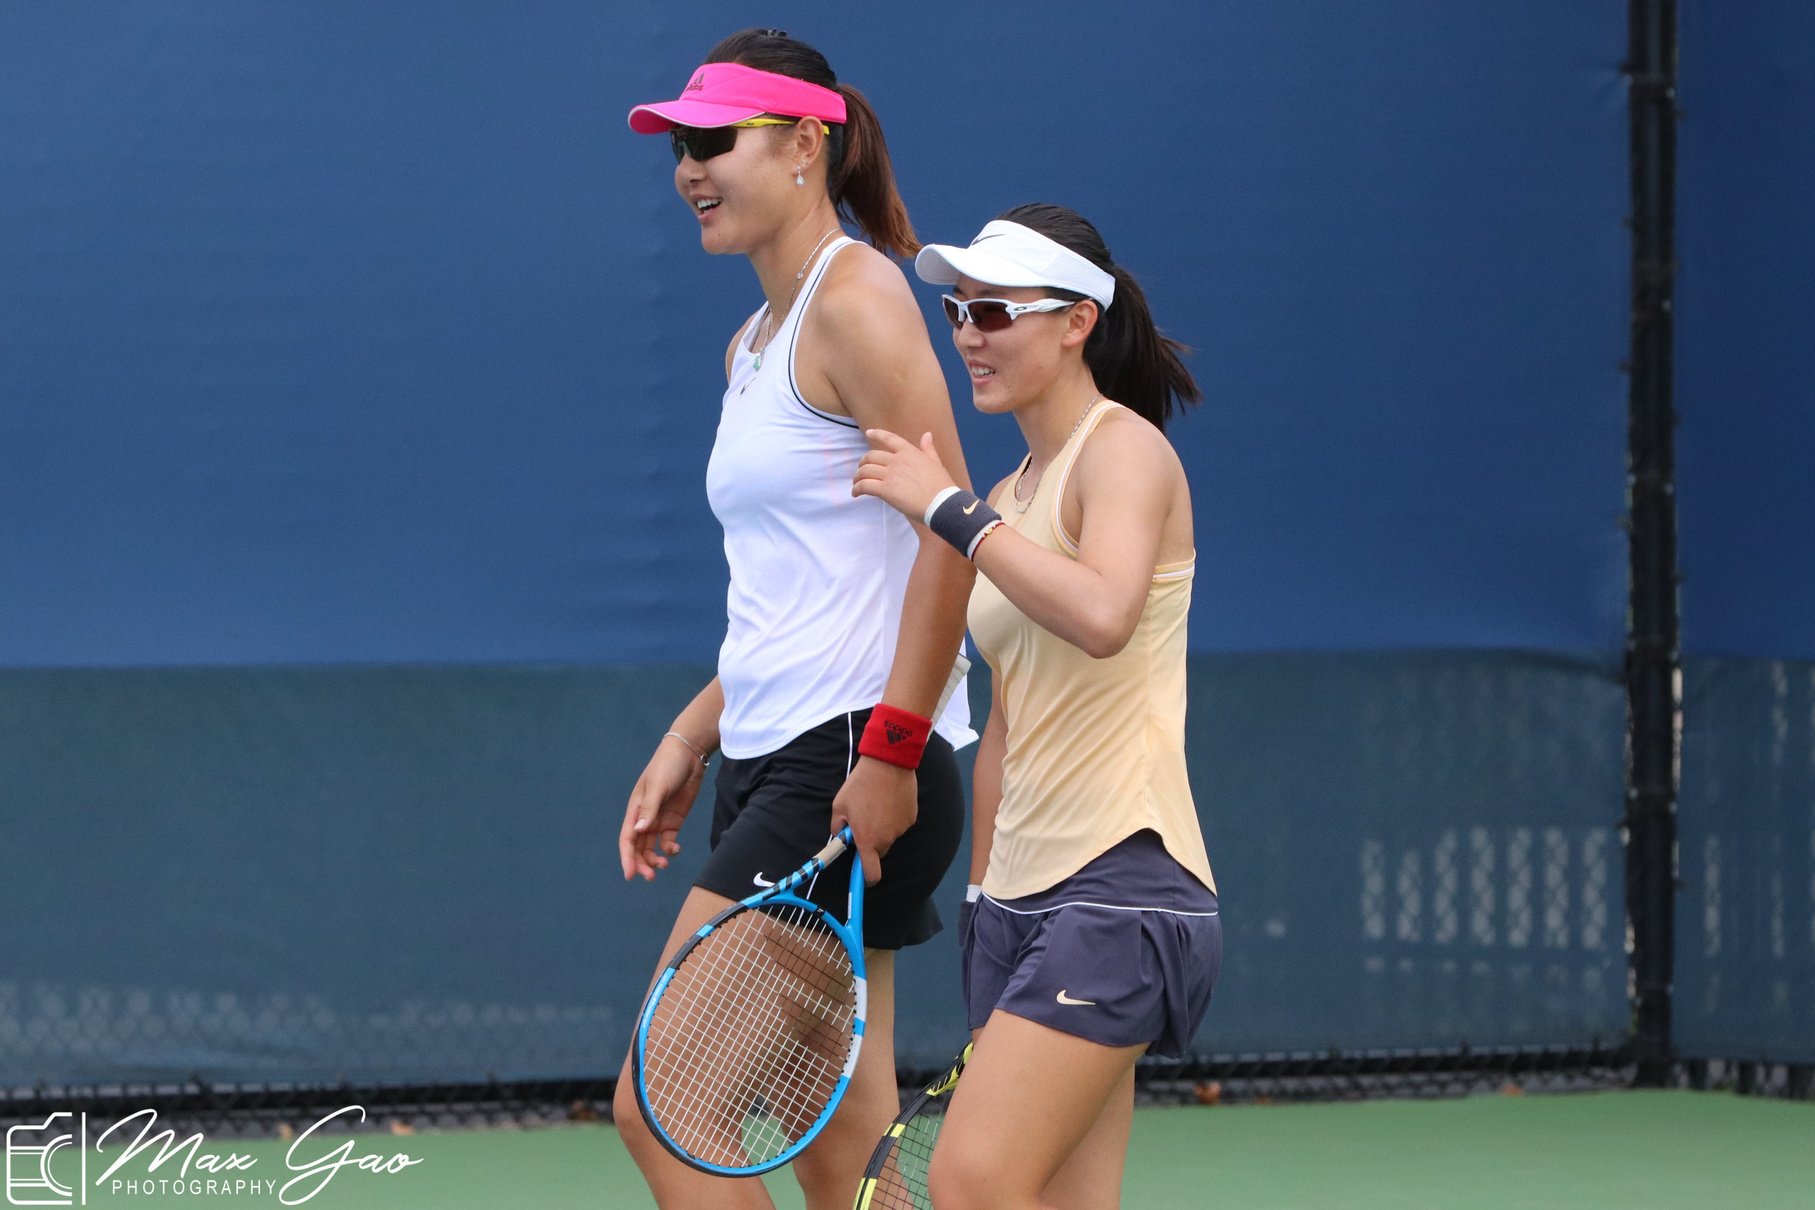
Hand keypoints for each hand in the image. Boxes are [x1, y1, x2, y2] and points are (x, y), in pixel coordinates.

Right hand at [619, 739, 706, 880]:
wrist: (689, 754)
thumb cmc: (668, 766)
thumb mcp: (658, 786)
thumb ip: (650, 809)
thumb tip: (639, 831)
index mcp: (635, 809)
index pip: (627, 839)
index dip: (627, 858)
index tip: (630, 875)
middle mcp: (644, 817)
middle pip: (638, 847)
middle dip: (642, 863)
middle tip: (650, 877)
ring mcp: (659, 819)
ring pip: (652, 847)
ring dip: (655, 859)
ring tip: (664, 865)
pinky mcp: (674, 820)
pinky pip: (668, 840)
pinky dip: (670, 848)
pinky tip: (675, 849)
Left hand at [829, 757, 916, 885]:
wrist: (888, 764)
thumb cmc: (860, 785)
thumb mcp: (839, 806)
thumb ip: (838, 828)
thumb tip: (840, 838)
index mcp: (867, 840)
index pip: (871, 874)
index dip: (866, 879)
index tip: (862, 876)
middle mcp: (887, 839)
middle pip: (879, 853)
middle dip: (870, 844)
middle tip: (862, 823)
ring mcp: (901, 829)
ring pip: (889, 837)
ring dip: (882, 829)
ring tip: (875, 805)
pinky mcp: (911, 818)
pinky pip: (899, 825)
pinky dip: (893, 818)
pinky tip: (888, 800)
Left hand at [852, 430, 957, 521]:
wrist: (941, 503)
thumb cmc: (941, 485)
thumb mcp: (936, 462)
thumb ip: (928, 449)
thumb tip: (927, 434)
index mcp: (909, 452)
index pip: (889, 438)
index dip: (877, 434)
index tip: (868, 433)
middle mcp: (897, 460)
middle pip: (871, 456)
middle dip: (862, 463)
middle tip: (861, 471)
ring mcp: (890, 474)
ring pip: (865, 471)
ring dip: (857, 477)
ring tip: (856, 484)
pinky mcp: (885, 490)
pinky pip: (865, 486)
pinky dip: (857, 489)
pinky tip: (856, 494)